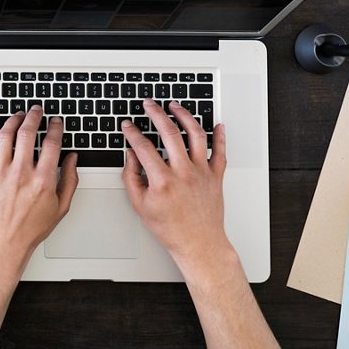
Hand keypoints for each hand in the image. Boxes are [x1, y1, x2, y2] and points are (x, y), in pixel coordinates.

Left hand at [0, 105, 79, 278]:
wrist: (3, 244)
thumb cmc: (31, 229)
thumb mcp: (61, 208)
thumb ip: (70, 180)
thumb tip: (73, 158)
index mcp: (43, 180)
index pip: (52, 143)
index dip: (55, 127)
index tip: (56, 121)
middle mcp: (21, 173)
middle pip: (27, 132)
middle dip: (34, 116)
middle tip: (36, 110)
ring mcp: (0, 173)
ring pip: (5, 135)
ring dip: (13, 121)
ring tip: (18, 116)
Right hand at [120, 99, 234, 275]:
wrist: (199, 244)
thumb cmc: (171, 229)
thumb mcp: (140, 206)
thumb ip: (131, 178)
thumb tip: (130, 157)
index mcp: (162, 181)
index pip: (143, 147)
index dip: (132, 132)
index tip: (128, 125)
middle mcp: (184, 173)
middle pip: (169, 132)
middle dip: (156, 113)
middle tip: (149, 105)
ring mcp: (202, 172)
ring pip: (196, 134)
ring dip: (185, 116)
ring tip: (176, 106)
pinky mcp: (216, 176)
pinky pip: (220, 151)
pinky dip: (220, 136)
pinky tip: (217, 124)